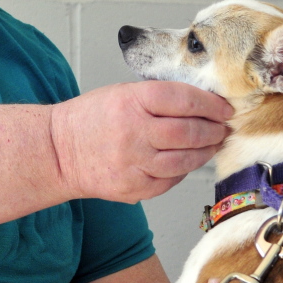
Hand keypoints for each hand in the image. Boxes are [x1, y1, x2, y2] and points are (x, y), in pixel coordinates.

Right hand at [50, 81, 231, 202]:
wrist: (58, 151)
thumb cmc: (92, 118)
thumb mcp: (122, 93)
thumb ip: (159, 97)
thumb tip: (202, 104)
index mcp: (132, 101)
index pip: (184, 99)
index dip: (211, 104)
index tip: (224, 107)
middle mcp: (134, 132)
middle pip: (189, 132)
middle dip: (214, 130)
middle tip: (223, 127)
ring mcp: (133, 164)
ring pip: (185, 160)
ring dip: (205, 152)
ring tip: (213, 144)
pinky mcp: (133, 188)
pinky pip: (170, 180)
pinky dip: (184, 170)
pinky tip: (187, 160)